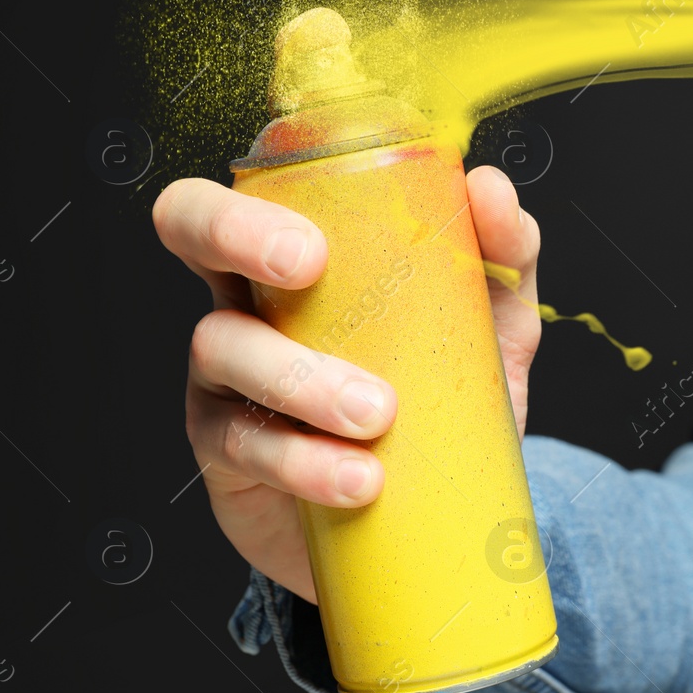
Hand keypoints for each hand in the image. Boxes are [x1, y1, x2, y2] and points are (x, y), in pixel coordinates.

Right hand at [153, 165, 541, 603]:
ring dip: (301, 376)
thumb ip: (504, 254)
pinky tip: (360, 478)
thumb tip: (489, 189)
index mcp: (299, 254)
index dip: (253, 190)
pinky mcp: (229, 455)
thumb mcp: (491, 322)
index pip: (250, 185)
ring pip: (223, 347)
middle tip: (306, 266)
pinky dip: (306, 461)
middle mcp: (249, 298)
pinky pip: (245, 445)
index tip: (316, 237)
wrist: (434, 508)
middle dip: (234, 232)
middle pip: (188, 227)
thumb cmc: (444, 394)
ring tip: (379, 414)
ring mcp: (226, 376)